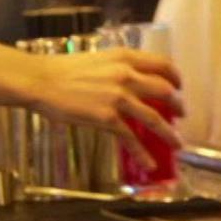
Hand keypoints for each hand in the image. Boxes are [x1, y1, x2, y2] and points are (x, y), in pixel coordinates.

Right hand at [0, 46, 182, 168]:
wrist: (40, 81)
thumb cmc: (62, 70)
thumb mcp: (97, 60)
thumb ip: (118, 68)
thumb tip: (133, 82)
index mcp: (124, 57)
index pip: (162, 64)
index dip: (176, 77)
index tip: (179, 86)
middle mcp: (125, 75)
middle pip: (165, 91)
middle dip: (178, 105)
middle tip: (180, 115)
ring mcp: (117, 97)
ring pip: (154, 118)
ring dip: (169, 133)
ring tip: (177, 144)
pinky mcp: (107, 117)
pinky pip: (131, 137)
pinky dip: (142, 152)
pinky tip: (149, 163)